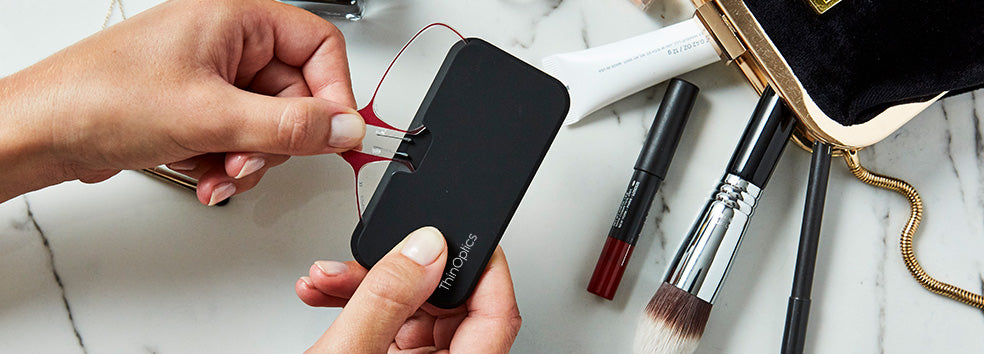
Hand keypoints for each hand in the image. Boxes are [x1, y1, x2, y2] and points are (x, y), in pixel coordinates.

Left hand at [0, 0, 363, 203]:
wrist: (39, 132)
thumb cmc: (99, 98)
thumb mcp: (212, 116)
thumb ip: (290, 126)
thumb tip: (345, 129)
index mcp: (236, 20)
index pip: (318, 46)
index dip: (333, 92)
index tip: (333, 133)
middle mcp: (227, 44)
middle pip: (295, 95)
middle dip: (276, 140)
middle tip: (252, 159)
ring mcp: (211, 79)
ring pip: (268, 126)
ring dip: (249, 160)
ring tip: (217, 170)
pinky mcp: (196, 110)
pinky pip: (238, 140)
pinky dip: (227, 165)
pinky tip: (203, 174)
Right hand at [295, 227, 521, 352]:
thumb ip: (386, 300)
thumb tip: (425, 250)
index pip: (498, 316)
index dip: (484, 267)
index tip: (459, 234)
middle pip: (451, 308)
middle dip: (404, 273)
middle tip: (370, 259)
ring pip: (415, 314)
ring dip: (371, 287)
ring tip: (329, 279)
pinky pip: (390, 329)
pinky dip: (361, 307)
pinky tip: (329, 295)